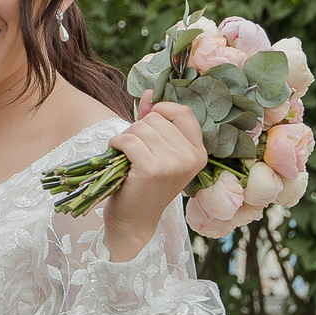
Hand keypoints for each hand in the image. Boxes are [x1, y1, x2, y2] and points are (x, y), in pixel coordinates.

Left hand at [104, 100, 207, 263]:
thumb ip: (155, 122)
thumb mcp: (157, 153)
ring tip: (126, 157)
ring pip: (141, 128)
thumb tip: (149, 92)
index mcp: (199, 153)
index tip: (147, 118)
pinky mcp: (153, 169)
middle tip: (133, 151)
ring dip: (126, 138)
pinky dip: (116, 144)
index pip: (184, 112)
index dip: (162, 109)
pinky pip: (128, 139)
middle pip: (157, 119)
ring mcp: (173, 163)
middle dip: (138, 128)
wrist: (134, 222)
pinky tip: (117, 157)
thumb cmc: (144, 187)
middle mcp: (191, 158)